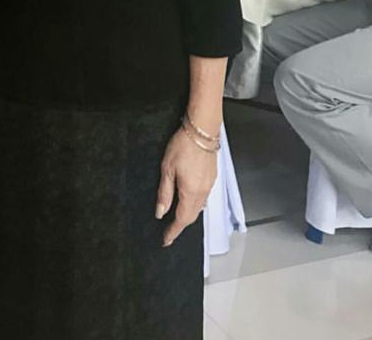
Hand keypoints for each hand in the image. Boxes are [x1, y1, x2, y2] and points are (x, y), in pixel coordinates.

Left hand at [156, 127, 217, 247]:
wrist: (202, 131)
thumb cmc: (184, 145)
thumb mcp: (167, 168)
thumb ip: (164, 192)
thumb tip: (160, 212)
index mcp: (191, 193)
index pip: (181, 220)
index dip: (173, 232)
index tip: (166, 240)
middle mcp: (203, 193)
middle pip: (191, 217)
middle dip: (180, 226)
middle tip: (169, 232)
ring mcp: (209, 186)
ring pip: (198, 208)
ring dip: (187, 216)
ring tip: (177, 219)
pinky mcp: (212, 178)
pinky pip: (203, 198)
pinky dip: (194, 205)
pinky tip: (188, 200)